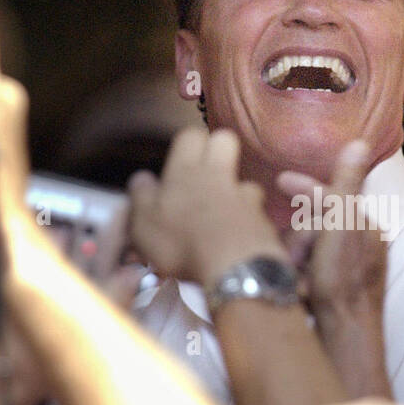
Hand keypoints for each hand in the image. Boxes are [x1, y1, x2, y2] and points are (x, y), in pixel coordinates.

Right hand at [128, 127, 287, 288]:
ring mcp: (244, 195)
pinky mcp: (262, 219)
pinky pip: (257, 210)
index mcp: (185, 171)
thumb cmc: (182, 244)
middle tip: (205, 172)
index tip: (179, 161)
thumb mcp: (143, 223)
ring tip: (223, 213)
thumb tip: (141, 178)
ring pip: (246, 179)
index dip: (187, 143)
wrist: (232, 269)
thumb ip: (141, 196)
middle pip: (225, 140)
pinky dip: (249, 220)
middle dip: (218, 149)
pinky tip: (238, 235)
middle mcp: (218, 175)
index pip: (191, 135)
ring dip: (236, 191)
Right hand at [278, 141, 390, 398]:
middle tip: (291, 256)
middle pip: (314, 224)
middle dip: (298, 237)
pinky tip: (296, 290)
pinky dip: (296, 276)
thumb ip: (346, 185)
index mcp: (365, 227)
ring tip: (295, 277)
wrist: (342, 335)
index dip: (306, 188)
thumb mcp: (342, 225)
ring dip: (293, 259)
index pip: (334, 196)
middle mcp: (358, 245)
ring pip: (304, 247)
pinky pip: (304, 270)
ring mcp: (343, 269)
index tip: (280, 181)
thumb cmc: (342, 280)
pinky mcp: (328, 289)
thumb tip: (359, 142)